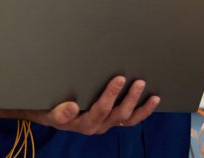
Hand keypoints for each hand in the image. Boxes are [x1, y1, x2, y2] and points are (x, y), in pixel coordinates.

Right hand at [24, 76, 159, 134]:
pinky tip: (152, 101)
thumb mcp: (49, 111)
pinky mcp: (111, 120)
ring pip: (127, 119)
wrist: (49, 114)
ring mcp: (106, 123)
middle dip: (130, 98)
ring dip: (141, 108)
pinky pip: (129, 120)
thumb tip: (72, 107)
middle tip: (138, 81)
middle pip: (118, 114)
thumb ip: (59, 112)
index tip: (119, 78)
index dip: (111, 95)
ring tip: (154, 96)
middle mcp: (97, 125)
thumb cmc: (50, 108)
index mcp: (84, 122)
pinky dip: (142, 112)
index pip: (100, 109)